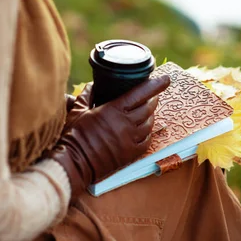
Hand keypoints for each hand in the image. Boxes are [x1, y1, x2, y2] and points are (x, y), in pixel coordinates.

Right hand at [50, 75, 169, 200]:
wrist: (75, 162)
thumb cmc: (74, 134)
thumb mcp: (78, 110)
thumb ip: (87, 94)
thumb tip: (92, 84)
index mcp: (114, 110)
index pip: (140, 93)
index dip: (154, 85)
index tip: (166, 79)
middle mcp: (125, 124)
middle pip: (148, 108)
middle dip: (153, 98)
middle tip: (153, 94)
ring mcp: (130, 140)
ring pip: (149, 124)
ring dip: (151, 115)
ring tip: (149, 110)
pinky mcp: (130, 154)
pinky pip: (147, 141)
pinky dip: (148, 133)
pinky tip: (145, 129)